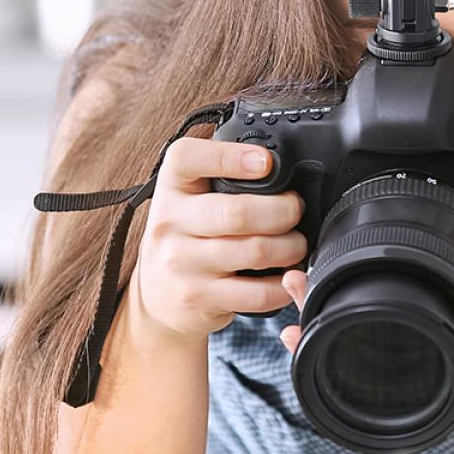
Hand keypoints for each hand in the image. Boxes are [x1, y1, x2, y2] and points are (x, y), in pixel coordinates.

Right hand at [127, 137, 306, 345]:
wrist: (157, 296)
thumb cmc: (184, 237)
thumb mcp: (187, 199)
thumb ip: (220, 179)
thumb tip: (277, 165)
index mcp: (171, 188)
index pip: (187, 159)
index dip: (229, 157)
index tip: (264, 162)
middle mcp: (171, 223)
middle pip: (238, 212)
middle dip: (283, 210)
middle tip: (295, 210)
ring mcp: (184, 264)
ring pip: (255, 251)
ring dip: (291, 247)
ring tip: (296, 243)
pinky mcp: (200, 297)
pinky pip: (257, 293)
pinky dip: (283, 284)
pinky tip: (288, 275)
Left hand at [277, 208, 453, 391]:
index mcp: (447, 361)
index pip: (375, 363)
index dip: (333, 343)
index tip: (304, 315)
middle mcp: (431, 369)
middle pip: (358, 356)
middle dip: (320, 325)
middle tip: (294, 289)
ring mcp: (426, 361)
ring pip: (364, 350)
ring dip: (331, 321)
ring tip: (299, 292)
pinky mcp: (427, 348)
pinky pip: (380, 340)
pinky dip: (353, 321)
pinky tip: (329, 302)